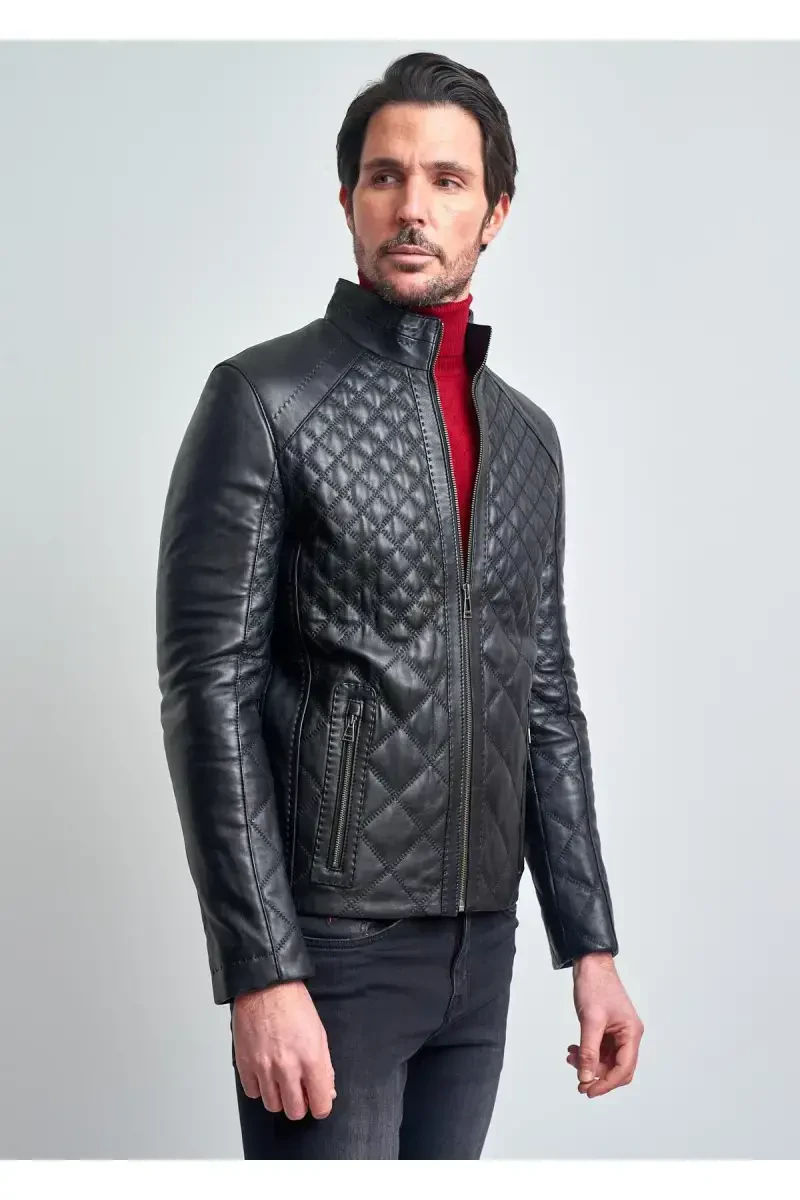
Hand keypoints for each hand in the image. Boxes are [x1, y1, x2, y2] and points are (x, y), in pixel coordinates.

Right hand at [232, 979, 335, 1119]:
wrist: (265, 987)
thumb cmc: (294, 1005)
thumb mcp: (320, 1034)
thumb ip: (324, 1068)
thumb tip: (326, 1092)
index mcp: (311, 1060)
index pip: (320, 1106)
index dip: (320, 1105)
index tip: (317, 1100)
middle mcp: (287, 1068)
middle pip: (295, 1111)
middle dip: (300, 1104)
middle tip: (299, 1090)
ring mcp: (264, 1068)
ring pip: (273, 1106)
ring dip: (279, 1097)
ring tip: (281, 1079)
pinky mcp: (245, 1065)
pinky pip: (253, 1093)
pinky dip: (259, 1088)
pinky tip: (265, 1073)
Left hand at [567, 953, 643, 1098]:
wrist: (590, 963)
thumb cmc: (595, 986)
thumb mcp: (590, 1020)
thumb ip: (588, 1051)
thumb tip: (585, 1077)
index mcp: (631, 1033)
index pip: (623, 1069)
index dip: (606, 1083)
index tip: (588, 1090)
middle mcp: (628, 1035)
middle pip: (617, 1068)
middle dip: (598, 1076)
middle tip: (579, 1083)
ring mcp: (618, 1032)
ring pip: (606, 1060)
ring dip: (589, 1063)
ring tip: (571, 1058)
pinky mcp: (607, 1028)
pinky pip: (600, 1049)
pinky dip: (587, 1052)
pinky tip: (574, 1049)